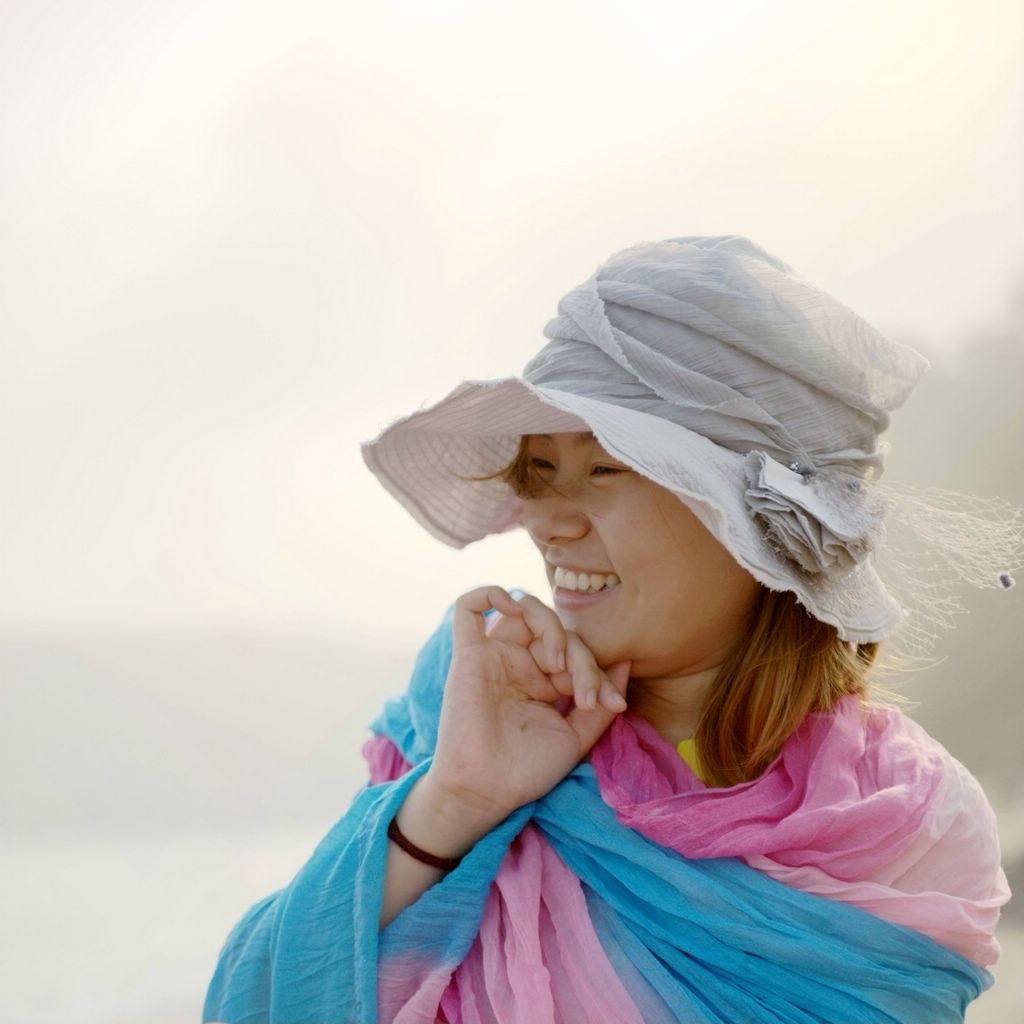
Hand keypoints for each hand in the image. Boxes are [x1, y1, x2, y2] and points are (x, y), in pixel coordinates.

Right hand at [422, 586, 629, 832]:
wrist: (488, 791)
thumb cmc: (527, 770)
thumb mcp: (576, 736)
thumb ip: (600, 701)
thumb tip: (626, 661)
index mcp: (544, 679)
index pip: (577, 653)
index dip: (600, 672)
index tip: (613, 704)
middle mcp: (520, 662)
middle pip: (558, 631)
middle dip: (582, 658)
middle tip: (587, 696)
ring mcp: (494, 655)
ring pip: (525, 610)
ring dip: (550, 627)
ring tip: (557, 664)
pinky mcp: (468, 654)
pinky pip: (469, 608)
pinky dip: (490, 594)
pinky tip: (512, 607)